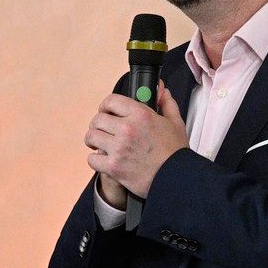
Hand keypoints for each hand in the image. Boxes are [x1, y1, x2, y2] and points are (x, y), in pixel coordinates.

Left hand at [84, 82, 187, 199]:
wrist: (176, 177)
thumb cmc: (175, 152)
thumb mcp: (175, 123)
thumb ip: (166, 104)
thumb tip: (160, 90)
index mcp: (141, 115)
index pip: (111, 101)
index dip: (105, 106)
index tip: (106, 112)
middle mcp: (127, 129)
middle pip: (97, 119)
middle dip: (98, 124)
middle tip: (103, 130)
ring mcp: (118, 148)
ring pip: (91, 136)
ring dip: (93, 140)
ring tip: (99, 144)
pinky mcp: (113, 166)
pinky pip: (92, 158)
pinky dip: (96, 159)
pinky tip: (103, 159)